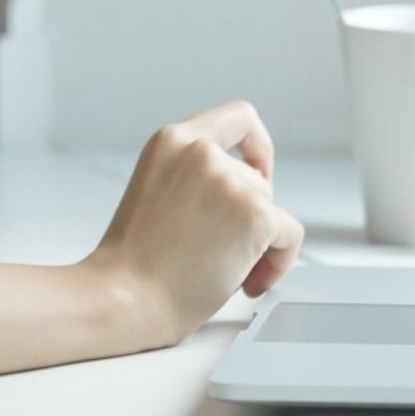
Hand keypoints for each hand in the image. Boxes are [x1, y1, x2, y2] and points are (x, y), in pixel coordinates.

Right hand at [84, 100, 305, 346]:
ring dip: (259, 244)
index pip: (237, 117)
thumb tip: (240, 192)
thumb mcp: (156, 191)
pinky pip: (290, 235)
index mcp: (171, 142)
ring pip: (272, 208)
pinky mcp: (255, 214)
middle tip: (224, 250)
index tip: (259, 169)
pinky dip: (279, 262)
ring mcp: (229, 181)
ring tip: (226, 271)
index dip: (257, 145)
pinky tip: (249, 280)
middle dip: (247, 216)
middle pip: (256, 178)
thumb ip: (194, 177)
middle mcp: (201, 153)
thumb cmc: (133, 263)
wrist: (124, 298)